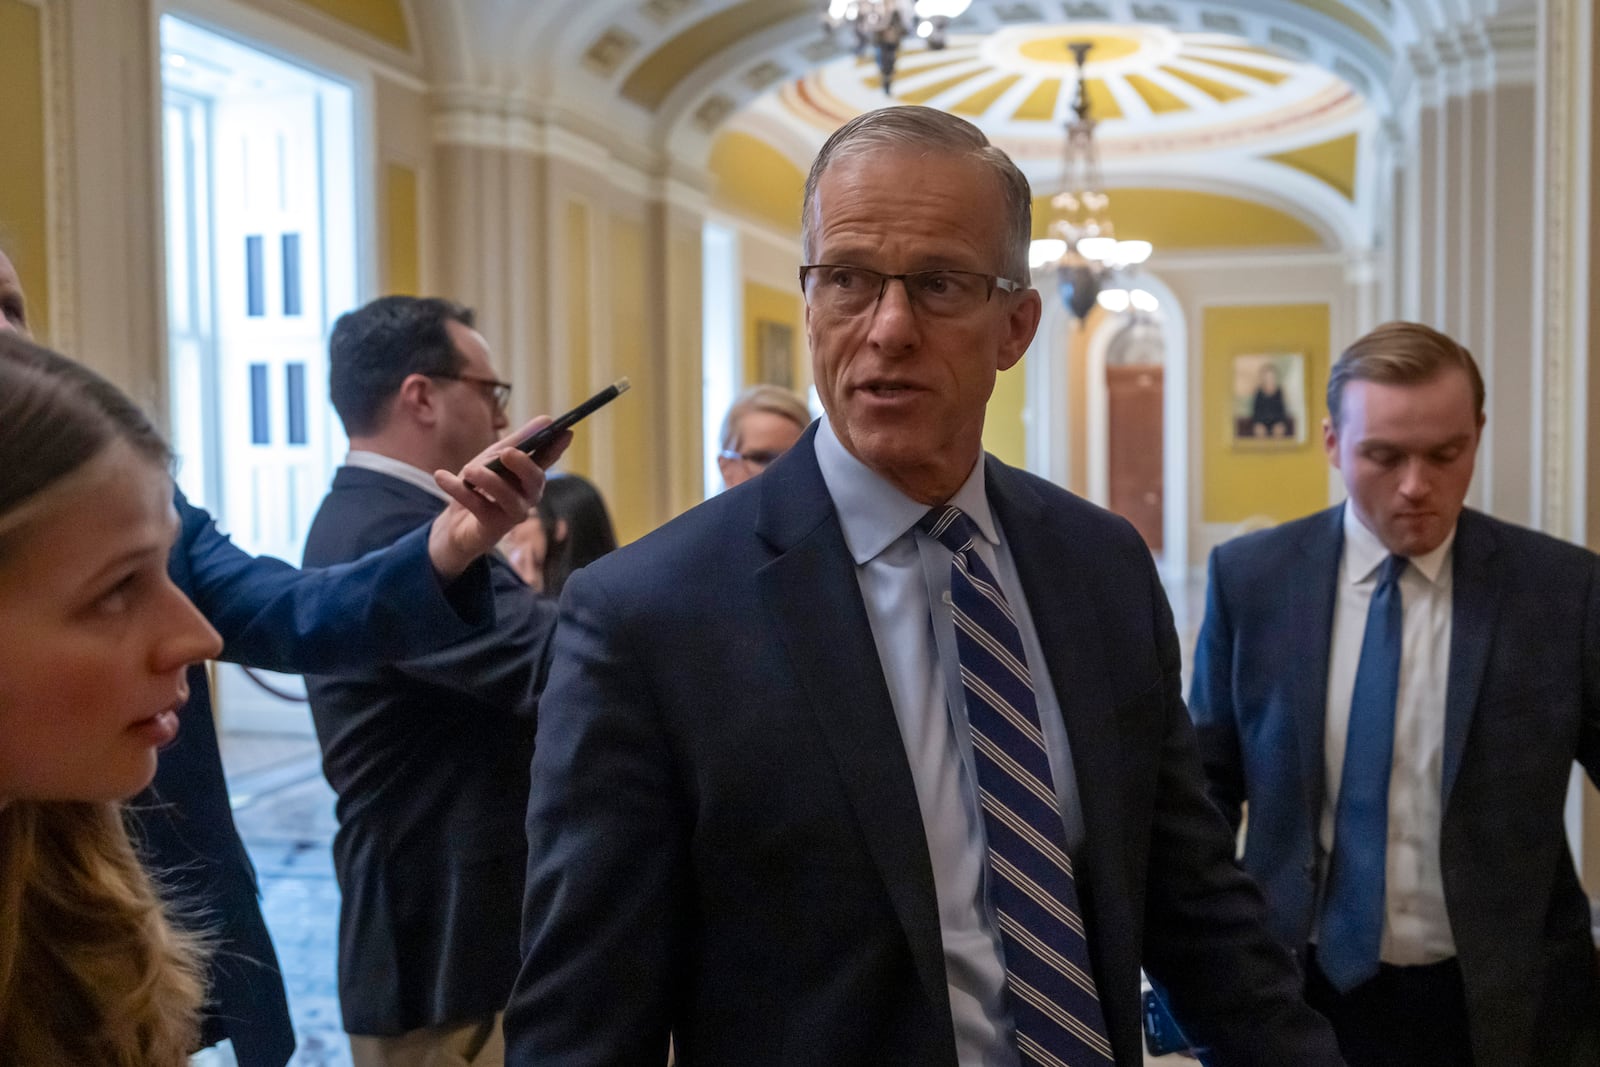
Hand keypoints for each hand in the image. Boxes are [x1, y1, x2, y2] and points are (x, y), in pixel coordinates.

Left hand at [425, 416, 574, 580]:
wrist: (456, 525)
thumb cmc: (479, 487)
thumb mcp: (493, 458)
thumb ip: (516, 442)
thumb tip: (545, 420)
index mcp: (529, 477)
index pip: (547, 459)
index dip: (557, 447)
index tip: (565, 431)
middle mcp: (527, 497)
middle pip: (535, 481)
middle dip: (523, 465)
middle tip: (506, 452)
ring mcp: (512, 514)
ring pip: (509, 497)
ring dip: (488, 480)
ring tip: (469, 469)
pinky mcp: (493, 528)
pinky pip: (478, 507)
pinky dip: (458, 489)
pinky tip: (441, 476)